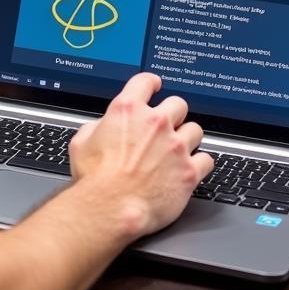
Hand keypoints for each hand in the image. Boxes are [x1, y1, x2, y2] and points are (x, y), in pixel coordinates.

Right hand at [68, 73, 212, 239]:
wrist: (110, 208)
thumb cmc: (94, 179)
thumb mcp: (81, 142)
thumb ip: (97, 126)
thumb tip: (103, 126)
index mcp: (127, 110)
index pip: (146, 81)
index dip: (151, 83)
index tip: (155, 86)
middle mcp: (155, 123)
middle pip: (178, 104)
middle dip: (173, 114)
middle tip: (167, 127)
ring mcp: (175, 146)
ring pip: (195, 130)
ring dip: (187, 138)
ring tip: (179, 149)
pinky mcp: (189, 171)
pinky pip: (207, 159)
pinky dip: (200, 164)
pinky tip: (190, 168)